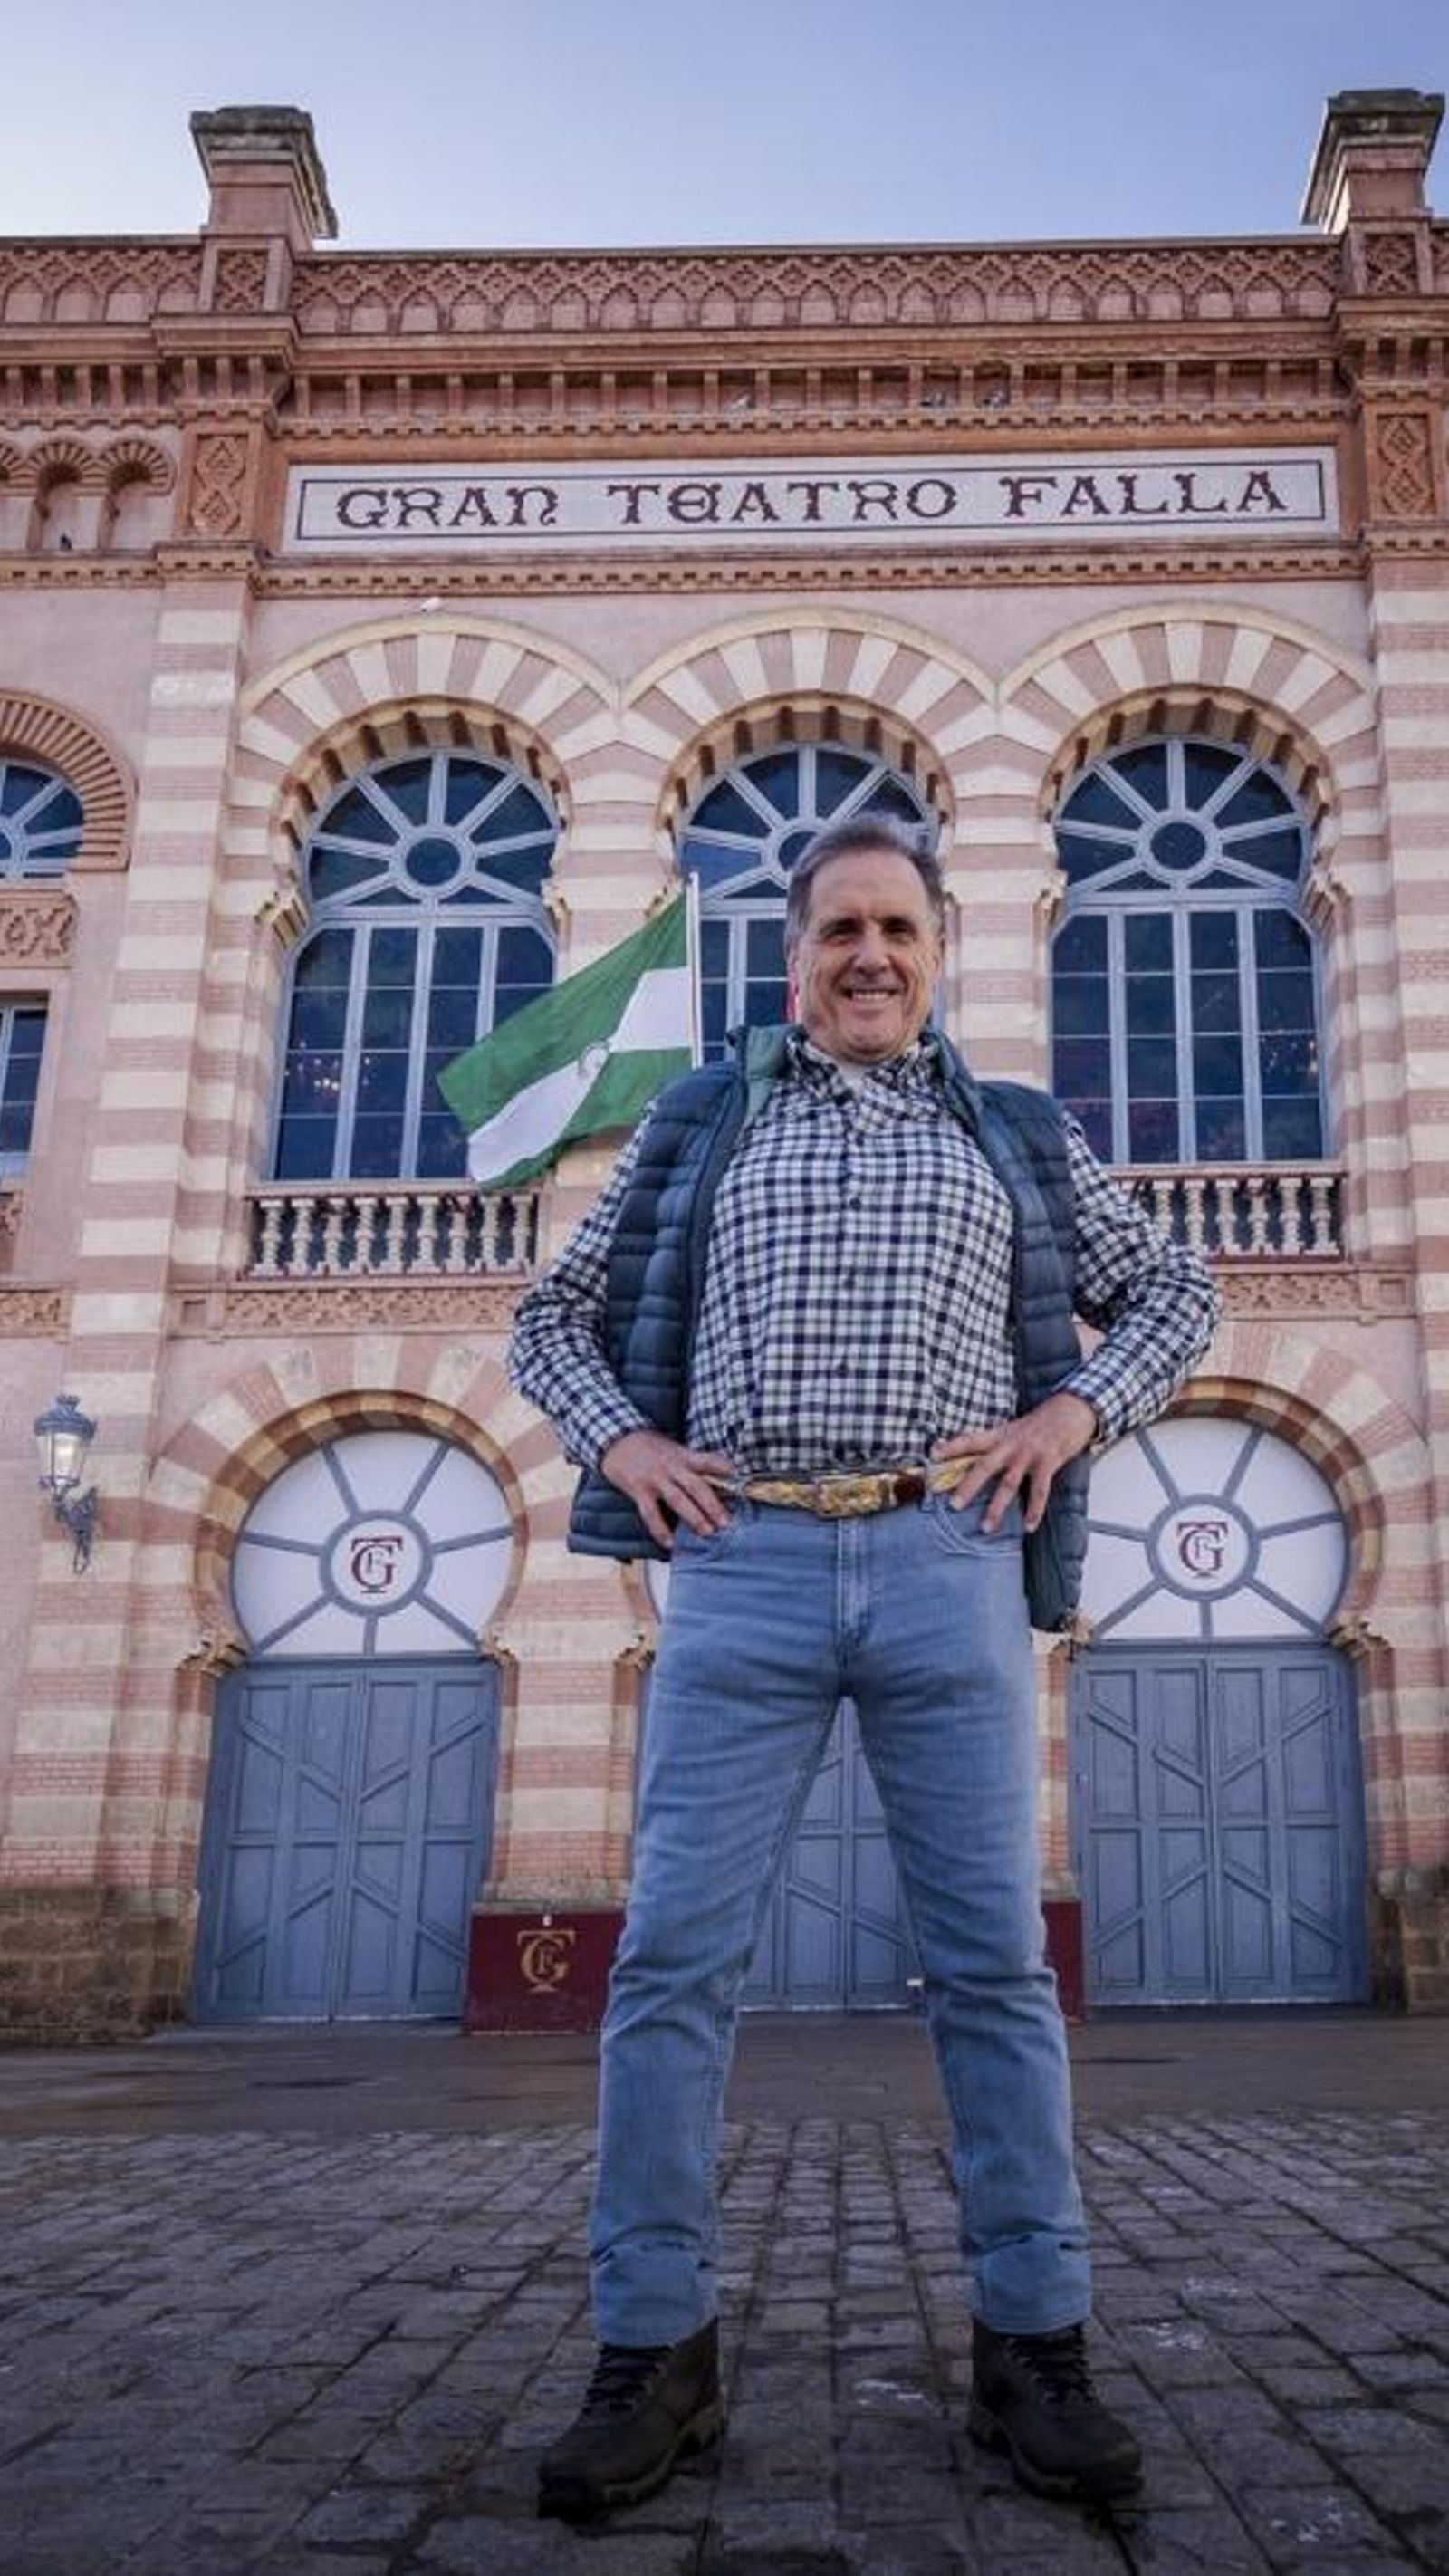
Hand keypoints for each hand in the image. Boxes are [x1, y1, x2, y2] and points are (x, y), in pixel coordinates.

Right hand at [600, 1429, 736, 1548]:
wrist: (616, 1440)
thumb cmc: (648, 1447)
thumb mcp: (673, 1449)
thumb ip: (691, 1464)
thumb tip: (717, 1481)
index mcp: (683, 1456)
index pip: (708, 1460)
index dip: (724, 1468)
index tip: (738, 1478)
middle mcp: (672, 1467)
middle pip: (697, 1486)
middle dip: (713, 1505)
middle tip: (726, 1522)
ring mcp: (655, 1479)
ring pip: (678, 1499)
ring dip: (694, 1517)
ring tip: (707, 1532)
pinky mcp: (639, 1489)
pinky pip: (651, 1513)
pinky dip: (661, 1529)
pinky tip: (670, 1543)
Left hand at [931, 1392, 1097, 1534]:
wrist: (1071, 1410)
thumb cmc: (1041, 1423)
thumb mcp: (1014, 1429)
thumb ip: (997, 1444)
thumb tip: (978, 1462)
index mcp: (1000, 1435)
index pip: (971, 1440)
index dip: (951, 1446)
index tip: (932, 1454)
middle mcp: (1011, 1444)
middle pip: (985, 1466)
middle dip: (968, 1486)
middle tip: (953, 1504)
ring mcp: (1029, 1454)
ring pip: (1008, 1484)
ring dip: (996, 1507)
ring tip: (986, 1527)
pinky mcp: (1048, 1462)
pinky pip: (1039, 1490)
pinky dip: (1034, 1510)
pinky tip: (1029, 1525)